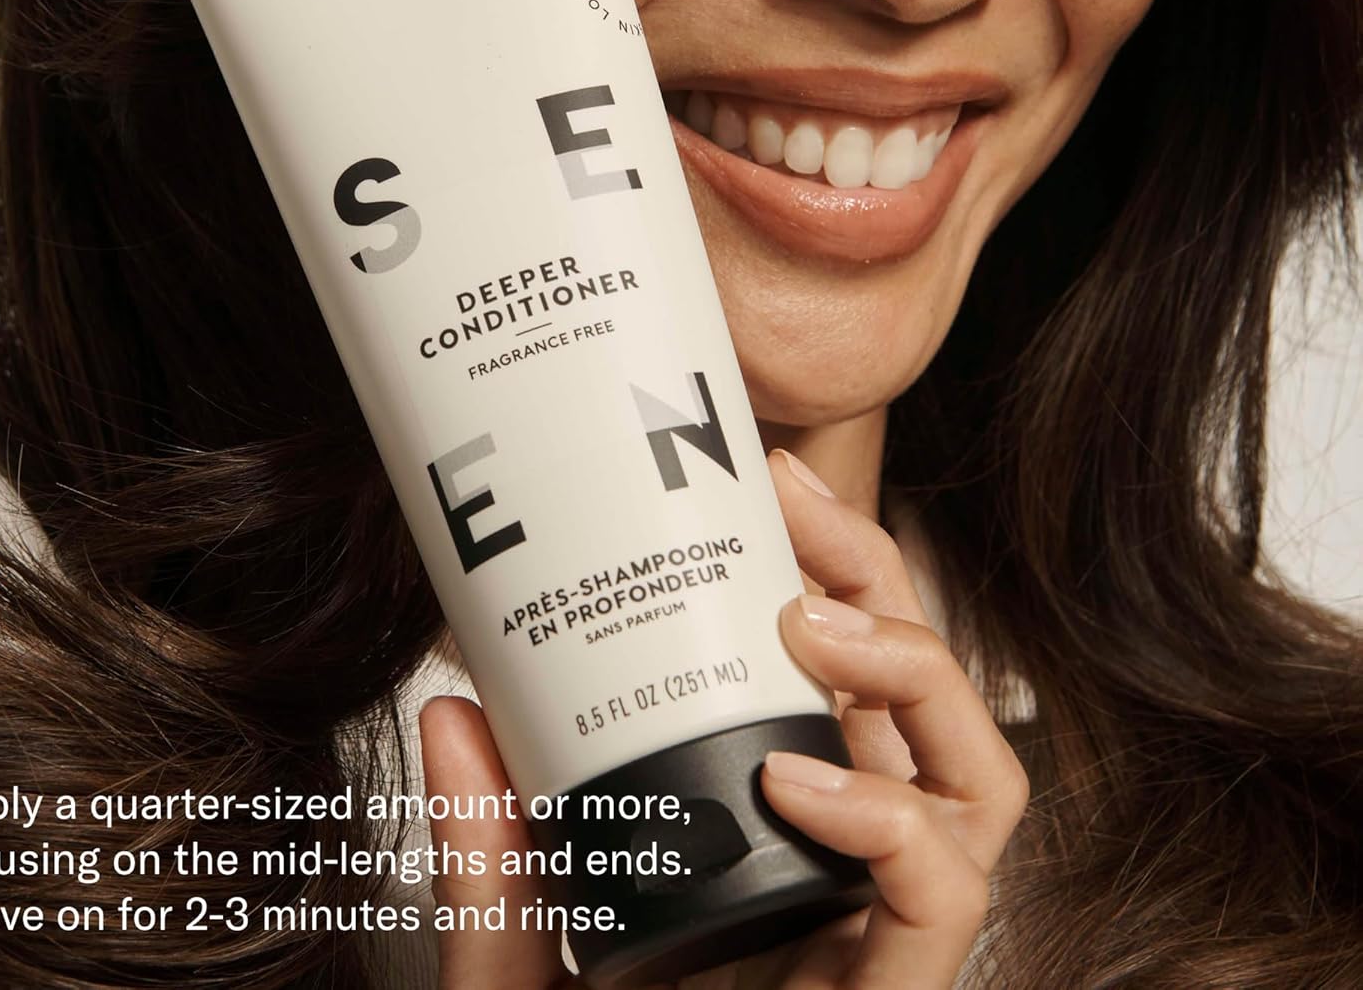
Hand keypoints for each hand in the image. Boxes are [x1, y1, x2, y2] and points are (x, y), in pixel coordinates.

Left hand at [422, 448, 1028, 988]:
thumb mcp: (520, 964)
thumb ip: (487, 853)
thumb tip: (445, 703)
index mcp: (780, 837)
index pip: (844, 681)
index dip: (833, 568)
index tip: (768, 481)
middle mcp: (850, 878)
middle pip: (922, 699)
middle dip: (879, 582)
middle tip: (797, 506)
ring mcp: (882, 945)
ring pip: (977, 781)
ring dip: (913, 676)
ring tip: (809, 623)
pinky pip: (948, 904)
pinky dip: (892, 826)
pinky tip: (800, 778)